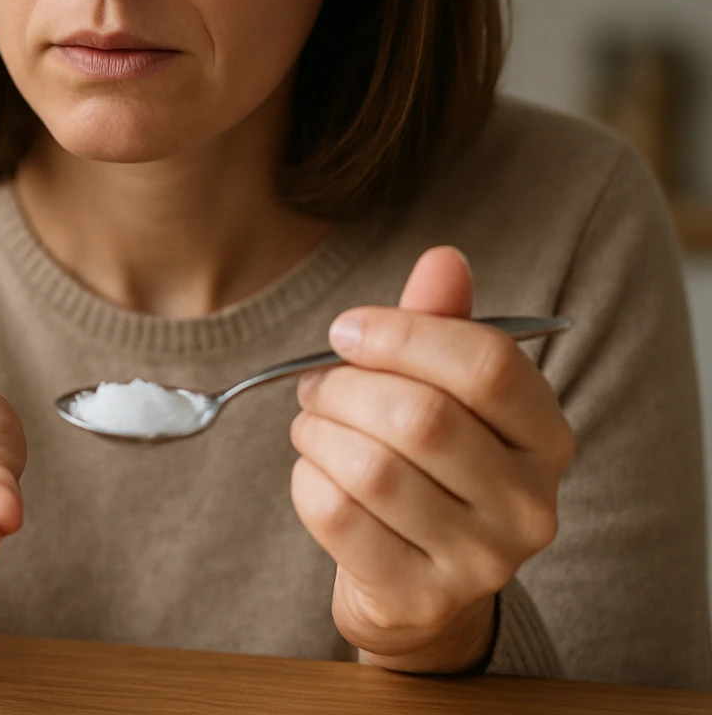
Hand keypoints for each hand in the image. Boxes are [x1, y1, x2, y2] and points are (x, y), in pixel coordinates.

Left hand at [289, 246, 574, 672]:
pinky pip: (337, 516)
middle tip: (315, 383)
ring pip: (371, 469)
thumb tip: (443, 258)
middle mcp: (530, 503)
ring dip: (318, 433)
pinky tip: (315, 472)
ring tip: (311, 424)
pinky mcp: (419, 596)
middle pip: (421, 417)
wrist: (419, 589)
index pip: (487, 365)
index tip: (347, 330)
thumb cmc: (429, 466)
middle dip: (345, 388)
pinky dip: (307, 480)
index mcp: (547, 436)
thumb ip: (441, 325)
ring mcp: (481, 560)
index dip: (404, 335)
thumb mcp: (444, 392)